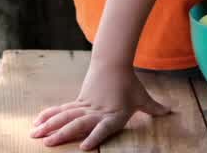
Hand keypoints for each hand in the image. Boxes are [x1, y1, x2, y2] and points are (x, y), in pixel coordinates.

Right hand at [29, 60, 171, 149]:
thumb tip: (170, 112)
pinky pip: (62, 110)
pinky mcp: (78, 101)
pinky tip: (37, 122)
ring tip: (36, 134)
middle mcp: (97, 111)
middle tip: (48, 143)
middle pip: (78, 123)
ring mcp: (85, 106)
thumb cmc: (129, 83)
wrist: (113, 62)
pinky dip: (49, 116)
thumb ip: (154, 108)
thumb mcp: (142, 97)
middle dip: (63, 133)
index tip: (84, 147)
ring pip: (65, 116)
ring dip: (50, 126)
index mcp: (113, 114)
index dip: (94, 137)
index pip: (103, 128)